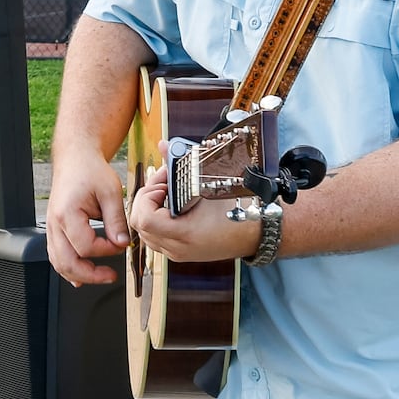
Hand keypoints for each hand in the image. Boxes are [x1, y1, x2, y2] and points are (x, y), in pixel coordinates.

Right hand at [44, 155, 129, 286]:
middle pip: (67, 262)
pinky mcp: (54, 229)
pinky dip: (68, 267)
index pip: (86, 247)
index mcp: (67, 214)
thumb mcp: (111, 192)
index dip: (106, 251)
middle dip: (91, 274)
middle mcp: (54, 223)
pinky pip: (56, 255)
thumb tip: (122, 243)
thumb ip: (116, 220)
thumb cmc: (90, 170)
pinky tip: (81, 274)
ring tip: (99, 277)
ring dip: (78, 274)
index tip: (121, 244)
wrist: (75, 159)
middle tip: (110, 276)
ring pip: (58, 263)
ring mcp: (51, 227)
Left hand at [129, 146, 258, 263]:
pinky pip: (155, 237)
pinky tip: (171, 203)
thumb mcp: (208, 183)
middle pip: (139, 224)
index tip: (164, 182)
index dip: (147, 196)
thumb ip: (180, 165)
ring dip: (149, 207)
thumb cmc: (239, 209)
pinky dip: (156, 218)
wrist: (258, 232)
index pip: (144, 219)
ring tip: (168, 190)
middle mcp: (178, 248)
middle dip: (146, 198)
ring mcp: (178, 253)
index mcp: (184, 235)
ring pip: (145, 232)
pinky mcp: (181, 252)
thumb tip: (162, 145)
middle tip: (163, 181)